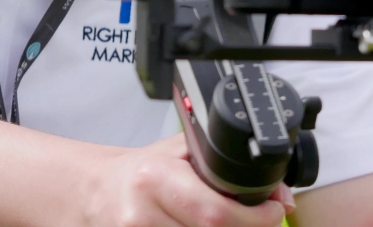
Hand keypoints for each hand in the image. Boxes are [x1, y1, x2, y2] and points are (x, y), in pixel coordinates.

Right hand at [82, 133, 294, 226]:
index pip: (216, 213)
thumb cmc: (138, 173)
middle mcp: (142, 216)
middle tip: (259, 221)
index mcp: (155, 179)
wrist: (94, 193)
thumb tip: (278, 190)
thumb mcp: (176, 153)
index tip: (274, 210)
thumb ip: (219, 165)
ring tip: (231, 225)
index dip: (255, 219)